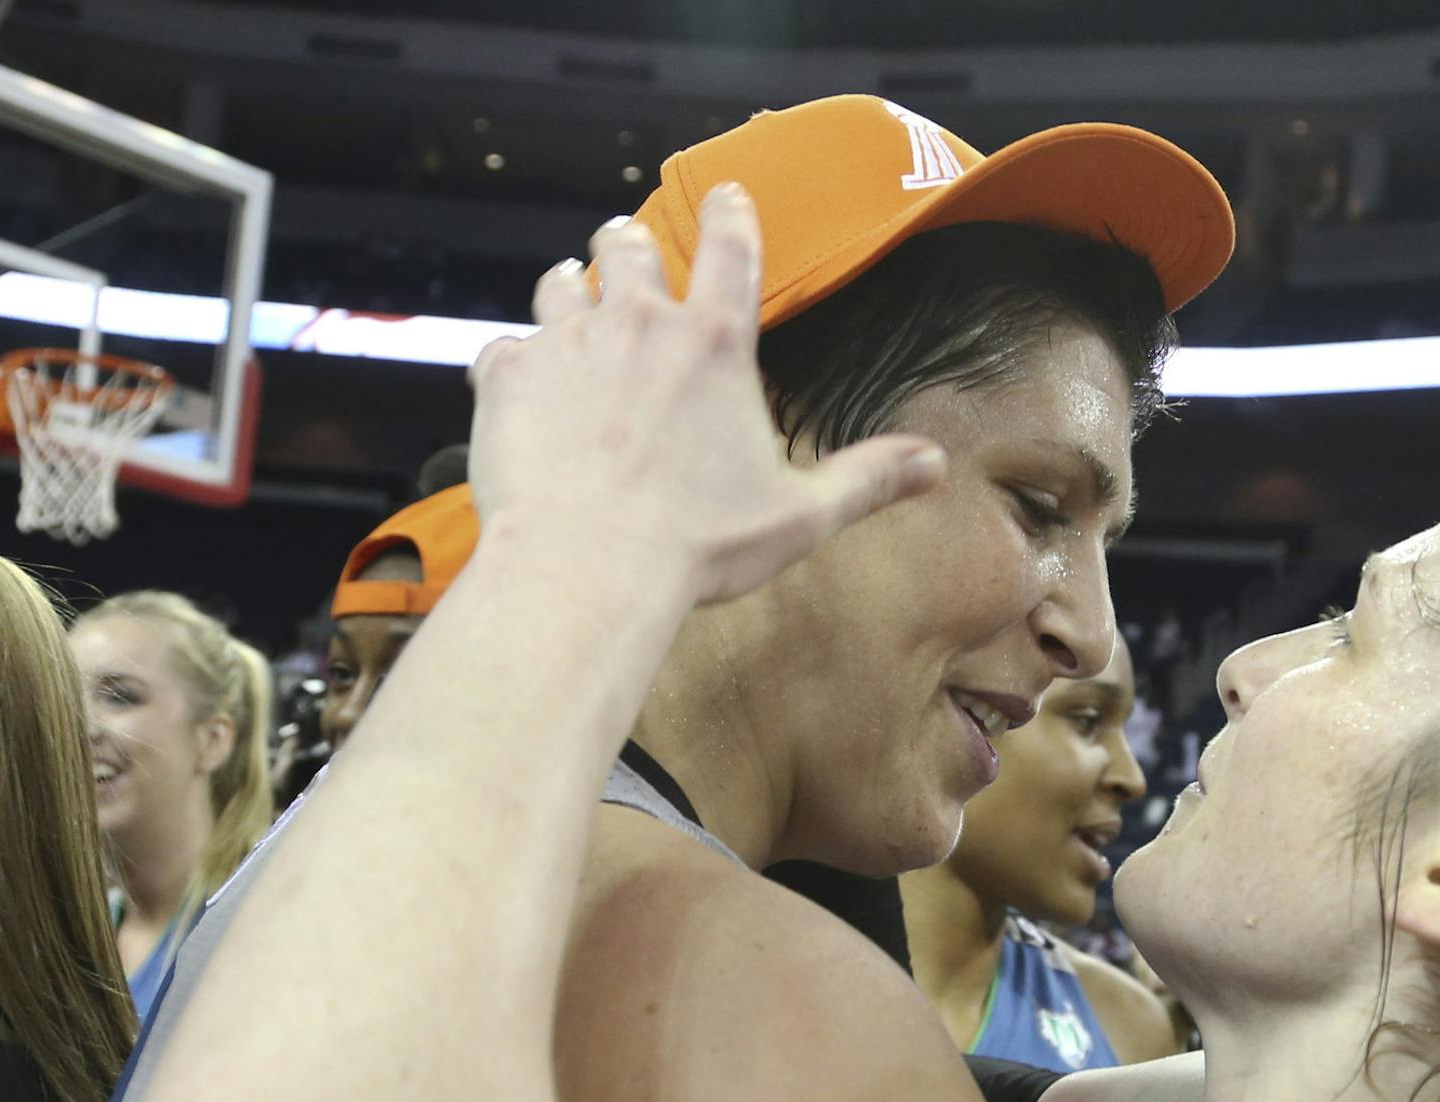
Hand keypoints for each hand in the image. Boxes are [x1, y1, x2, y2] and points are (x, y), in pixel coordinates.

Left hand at [466, 190, 945, 614]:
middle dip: (631, 246)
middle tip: (630, 253)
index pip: (730, 247)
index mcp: (714, 345)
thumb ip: (866, 479)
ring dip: (569, 288)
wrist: (588, 566)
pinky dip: (516, 365)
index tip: (726, 197)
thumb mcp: (801, 516)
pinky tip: (523, 387)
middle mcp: (638, 324)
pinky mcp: (508, 377)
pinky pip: (504, 350)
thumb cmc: (699, 545)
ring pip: (560, 284)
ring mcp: (566, 344)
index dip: (730, 213)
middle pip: (628, 247)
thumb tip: (935, 465)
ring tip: (570, 296)